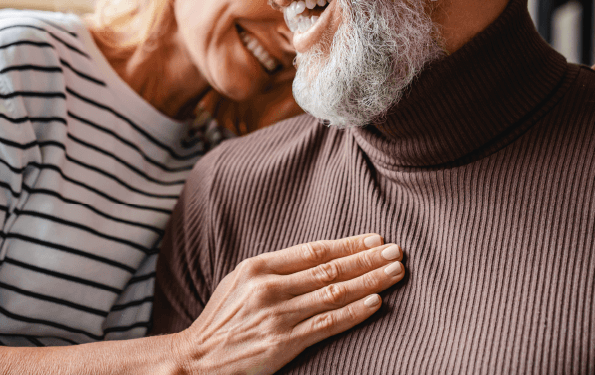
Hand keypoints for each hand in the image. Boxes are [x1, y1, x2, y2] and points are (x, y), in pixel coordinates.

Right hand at [171, 234, 403, 374]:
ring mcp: (277, 316)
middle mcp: (269, 287)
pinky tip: (376, 302)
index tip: (375, 238)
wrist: (197, 357)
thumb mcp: (240, 281)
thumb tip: (318, 258)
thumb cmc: (222, 318)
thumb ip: (275, 269)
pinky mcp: (283, 343)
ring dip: (370, 281)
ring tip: (395, 272)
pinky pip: (326, 324)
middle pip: (329, 269)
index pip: (314, 250)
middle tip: (397, 250)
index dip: (348, 244)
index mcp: (258, 267)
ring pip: (334, 293)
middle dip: (367, 258)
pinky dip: (354, 312)